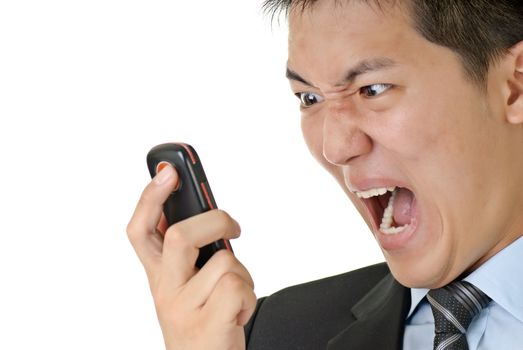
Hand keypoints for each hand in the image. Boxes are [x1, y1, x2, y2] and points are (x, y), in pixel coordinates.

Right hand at [127, 165, 256, 349]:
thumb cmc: (203, 319)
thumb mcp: (188, 284)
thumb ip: (191, 253)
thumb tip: (207, 215)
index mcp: (157, 274)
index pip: (140, 230)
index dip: (150, 198)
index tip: (168, 171)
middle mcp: (164, 289)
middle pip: (179, 236)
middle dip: (217, 221)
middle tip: (234, 229)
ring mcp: (182, 308)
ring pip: (223, 262)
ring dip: (243, 273)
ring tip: (235, 293)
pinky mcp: (206, 325)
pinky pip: (238, 288)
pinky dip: (250, 296)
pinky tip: (238, 312)